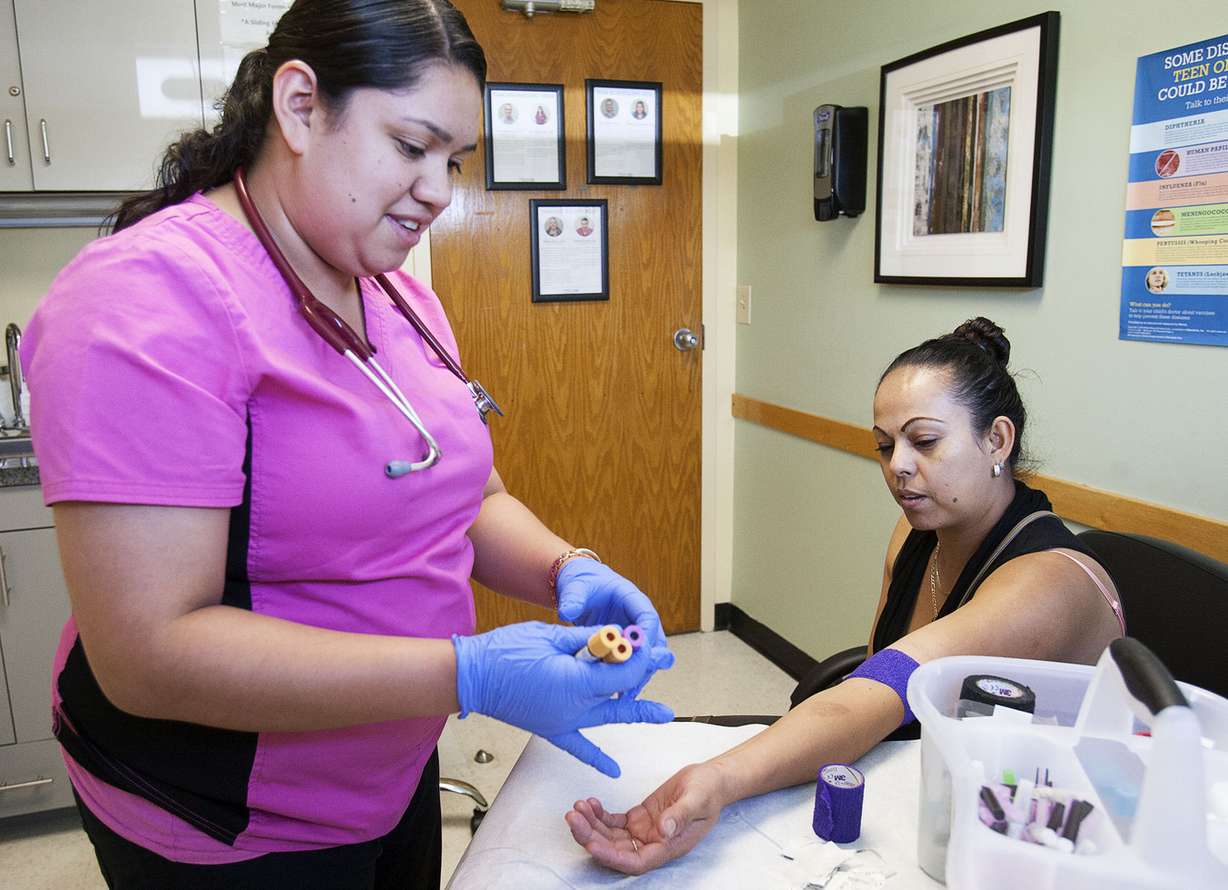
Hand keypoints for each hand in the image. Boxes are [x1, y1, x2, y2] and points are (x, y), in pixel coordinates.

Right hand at [453, 621, 672, 776]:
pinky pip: (579, 746)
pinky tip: (613, 769)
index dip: (638, 657)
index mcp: (578, 679)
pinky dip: (597, 758)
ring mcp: (564, 721)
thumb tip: (612, 638)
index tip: (646, 645)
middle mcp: (576, 705)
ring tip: (660, 714)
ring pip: (608, 718)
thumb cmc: (508, 650)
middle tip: (670, 679)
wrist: (474, 676)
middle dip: (647, 687)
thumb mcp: (552, 635)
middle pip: (623, 696)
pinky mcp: (551, 729)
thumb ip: (586, 639)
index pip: (623, 671)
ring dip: (634, 714)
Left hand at [556, 559, 674, 693]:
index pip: (648, 617)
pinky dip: (630, 676)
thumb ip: (573, 599)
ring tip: (628, 693)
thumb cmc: (583, 583)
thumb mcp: (577, 588)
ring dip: (641, 674)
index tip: (638, 654)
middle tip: (636, 680)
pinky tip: (620, 693)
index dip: (646, 637)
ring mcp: (634, 631)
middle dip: (648, 662)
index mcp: (631, 598)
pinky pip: (635, 662)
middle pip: (655, 640)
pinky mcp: (626, 644)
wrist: (579, 589)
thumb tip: (568, 611)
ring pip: (648, 655)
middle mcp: (637, 616)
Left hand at [564, 761, 725, 873]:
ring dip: (591, 824)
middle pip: (616, 850)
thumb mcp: (698, 800)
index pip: (635, 862)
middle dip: (592, 836)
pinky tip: (591, 803)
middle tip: (574, 818)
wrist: (711, 780)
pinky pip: (613, 822)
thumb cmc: (709, 792)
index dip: (612, 856)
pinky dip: (599, 815)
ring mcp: (643, 833)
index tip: (592, 843)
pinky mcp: (638, 819)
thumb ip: (681, 815)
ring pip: (610, 836)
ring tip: (577, 807)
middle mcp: (652, 845)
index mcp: (668, 848)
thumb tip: (664, 830)